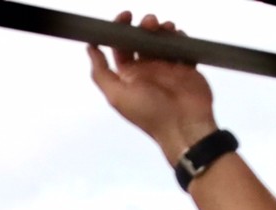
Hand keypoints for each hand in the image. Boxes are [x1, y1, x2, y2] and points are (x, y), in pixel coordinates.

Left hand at [87, 13, 217, 159]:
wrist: (184, 125)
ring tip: (166, 28)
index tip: (125, 17)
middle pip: (142, 39)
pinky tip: (179, 38)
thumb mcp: (117, 96)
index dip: (121, 29)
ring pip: (162, 39)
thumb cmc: (151, 115)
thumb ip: (101, 74)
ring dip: (162, 29)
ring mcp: (167, 68)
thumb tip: (90, 50)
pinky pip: (182, 46)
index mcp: (129, 76)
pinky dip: (180, 38)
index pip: (120, 46)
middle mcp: (147, 71)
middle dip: (144, 26)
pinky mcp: (185, 67)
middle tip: (149, 23)